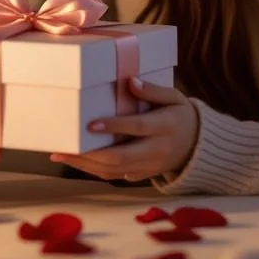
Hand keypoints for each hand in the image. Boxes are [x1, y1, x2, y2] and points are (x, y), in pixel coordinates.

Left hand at [49, 78, 197, 181]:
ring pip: (113, 170)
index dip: (114, 126)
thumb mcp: (174, 97)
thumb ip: (153, 90)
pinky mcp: (142, 175)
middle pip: (120, 157)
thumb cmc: (181, 115)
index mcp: (165, 127)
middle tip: (63, 147)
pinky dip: (93, 170)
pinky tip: (76, 161)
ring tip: (61, 154)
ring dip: (85, 165)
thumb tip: (131, 82)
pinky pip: (115, 175)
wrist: (197, 145)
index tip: (91, 124)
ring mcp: (149, 166)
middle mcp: (157, 150)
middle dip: (89, 154)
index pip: (137, 127)